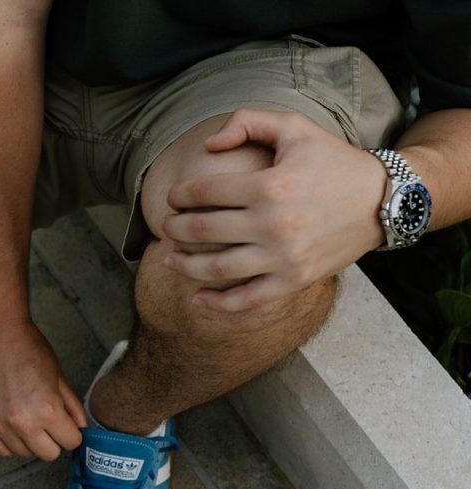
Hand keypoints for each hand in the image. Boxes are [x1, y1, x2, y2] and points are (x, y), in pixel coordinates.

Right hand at [0, 320, 86, 460]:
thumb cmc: (26, 346)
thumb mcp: (58, 375)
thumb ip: (72, 405)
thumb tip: (81, 427)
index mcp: (46, 410)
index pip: (71, 442)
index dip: (72, 431)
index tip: (67, 422)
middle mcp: (22, 424)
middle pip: (49, 454)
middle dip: (54, 439)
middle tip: (49, 419)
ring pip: (24, 454)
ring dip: (31, 440)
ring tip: (28, 415)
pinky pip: (1, 450)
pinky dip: (9, 441)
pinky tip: (12, 422)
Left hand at [163, 108, 386, 310]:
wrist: (384, 202)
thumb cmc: (333, 162)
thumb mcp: (295, 128)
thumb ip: (248, 122)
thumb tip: (209, 145)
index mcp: (270, 186)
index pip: (205, 191)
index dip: (181, 194)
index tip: (174, 197)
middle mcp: (273, 225)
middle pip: (203, 230)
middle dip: (175, 227)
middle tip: (166, 225)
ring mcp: (283, 257)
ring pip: (217, 268)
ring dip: (184, 264)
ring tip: (169, 257)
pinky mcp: (294, 280)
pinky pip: (247, 299)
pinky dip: (218, 303)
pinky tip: (197, 299)